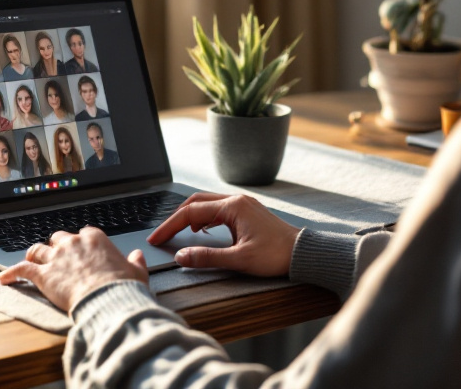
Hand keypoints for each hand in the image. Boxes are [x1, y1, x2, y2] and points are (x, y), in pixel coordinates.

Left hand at [0, 227, 147, 312]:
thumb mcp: (137, 273)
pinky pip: (22, 270)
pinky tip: (3, 278)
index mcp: (95, 238)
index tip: (82, 251)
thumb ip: (136, 262)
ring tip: (30, 260)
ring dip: (34, 255)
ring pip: (38, 250)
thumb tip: (138, 255)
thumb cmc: (124, 287)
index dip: (81, 243)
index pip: (84, 234)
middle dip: (56, 247)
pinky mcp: (43, 275)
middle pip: (58, 239)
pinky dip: (11, 273)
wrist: (108, 300)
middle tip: (56, 257)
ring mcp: (56, 258)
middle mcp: (73, 243)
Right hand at [147, 193, 299, 276]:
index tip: (156, 238)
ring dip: (189, 215)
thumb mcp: (239, 259)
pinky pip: (218, 208)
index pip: (190, 213)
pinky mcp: (247, 211)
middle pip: (195, 202)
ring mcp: (243, 204)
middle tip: (162, 234)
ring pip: (206, 203)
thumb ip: (208, 257)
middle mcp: (236, 200)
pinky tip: (202, 230)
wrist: (304, 253)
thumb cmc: (276, 255)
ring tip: (178, 232)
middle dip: (176, 218)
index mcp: (232, 207)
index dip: (170, 226)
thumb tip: (182, 256)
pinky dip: (204, 217)